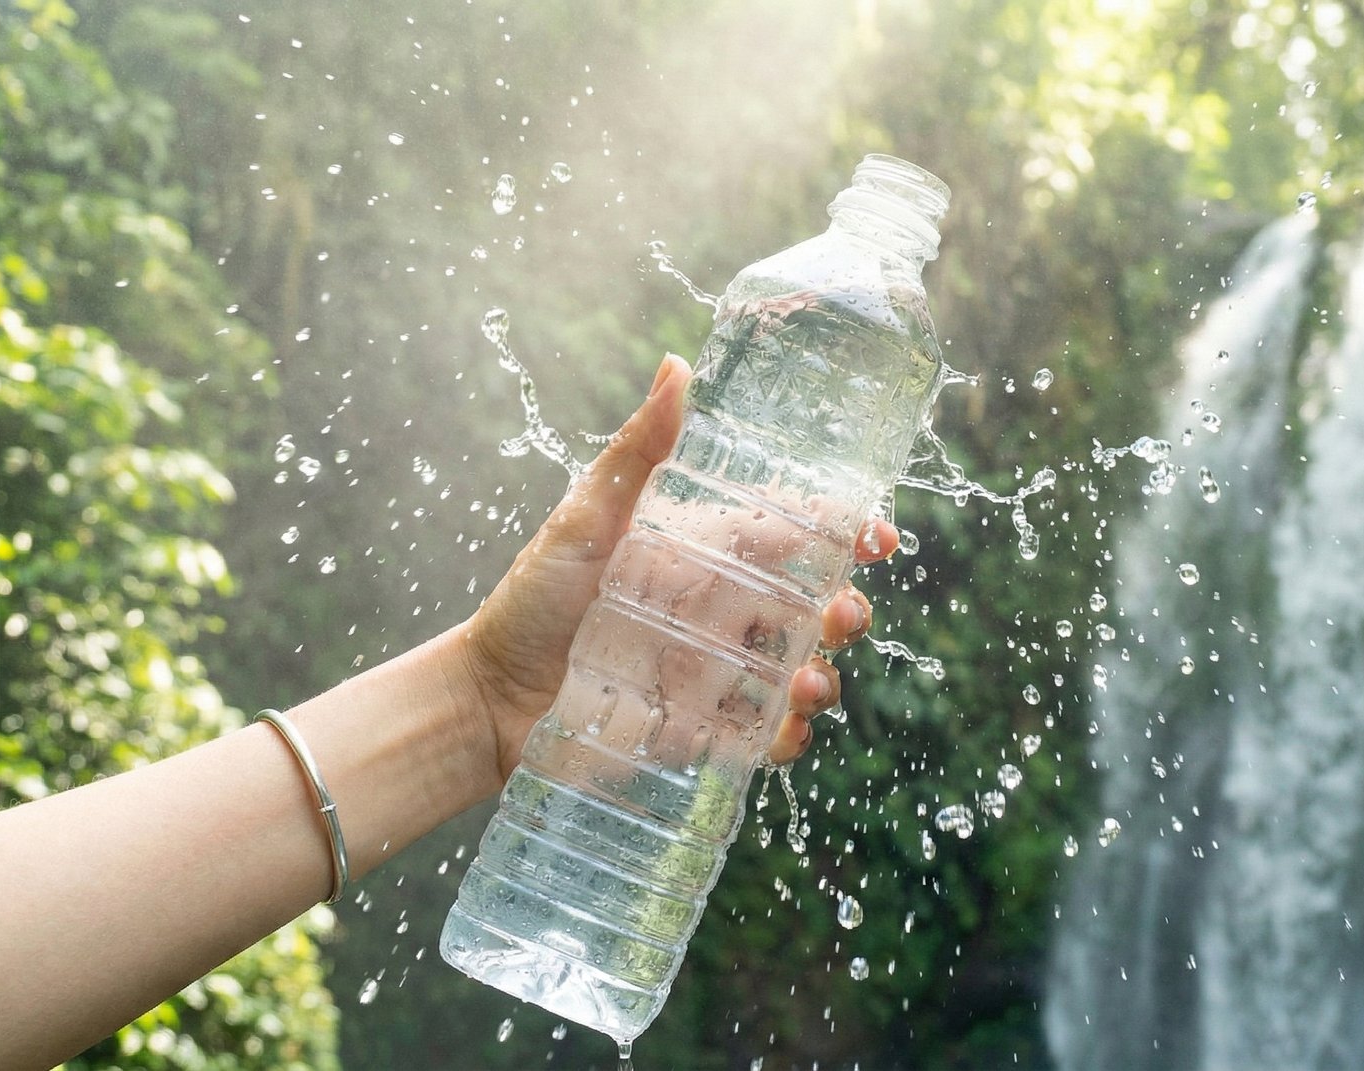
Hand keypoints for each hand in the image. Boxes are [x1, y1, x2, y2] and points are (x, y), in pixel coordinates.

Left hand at [456, 354, 897, 789]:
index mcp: (706, 553)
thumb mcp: (586, 519)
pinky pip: (766, 735)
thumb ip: (638, 452)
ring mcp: (718, 672)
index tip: (875, 537)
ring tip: (808, 683)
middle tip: (843, 614)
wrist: (488, 699)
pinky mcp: (705, 730)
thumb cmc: (531, 600)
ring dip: (824, 676)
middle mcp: (722, 611)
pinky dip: (787, 737)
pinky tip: (781, 732)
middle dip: (847, 609)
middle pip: (816, 605)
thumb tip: (676, 365)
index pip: (796, 535)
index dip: (846, 533)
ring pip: (803, 670)